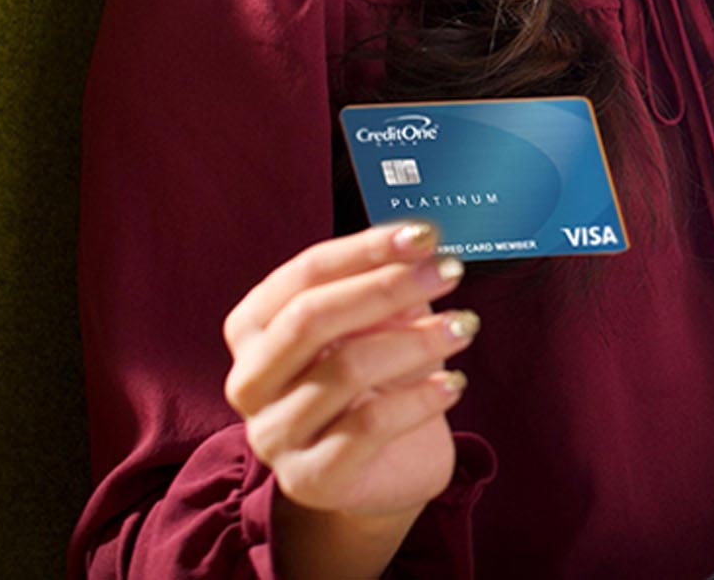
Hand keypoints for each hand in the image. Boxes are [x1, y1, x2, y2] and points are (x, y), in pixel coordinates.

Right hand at [222, 220, 479, 520]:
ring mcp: (275, 434)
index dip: (365, 250)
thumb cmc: (380, 382)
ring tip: (463, 327)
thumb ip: (385, 289)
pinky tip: (453, 383)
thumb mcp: (379, 326)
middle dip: (387, 287)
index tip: (424, 235)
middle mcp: (250, 381)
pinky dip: (419, 398)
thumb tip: (419, 249)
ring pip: (343, 371)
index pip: (303, 275)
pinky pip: (368, 427)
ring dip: (416, 340)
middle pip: (310, 318)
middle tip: (449, 272)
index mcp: (254, 329)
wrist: (389, 467)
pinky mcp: (311, 478)